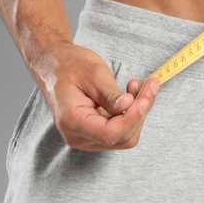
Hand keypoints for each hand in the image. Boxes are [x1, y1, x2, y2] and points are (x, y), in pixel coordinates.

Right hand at [37, 42, 159, 150]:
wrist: (54, 66)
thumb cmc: (70, 65)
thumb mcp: (93, 73)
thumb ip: (111, 94)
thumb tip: (129, 106)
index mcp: (72, 121)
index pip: (109, 134)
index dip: (132, 118)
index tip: (147, 95)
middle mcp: (78, 136)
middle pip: (121, 137)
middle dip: (140, 112)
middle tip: (149, 84)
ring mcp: (86, 137)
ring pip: (124, 136)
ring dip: (137, 112)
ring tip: (136, 85)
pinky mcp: (95, 133)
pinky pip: (120, 130)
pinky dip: (131, 113)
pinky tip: (130, 94)